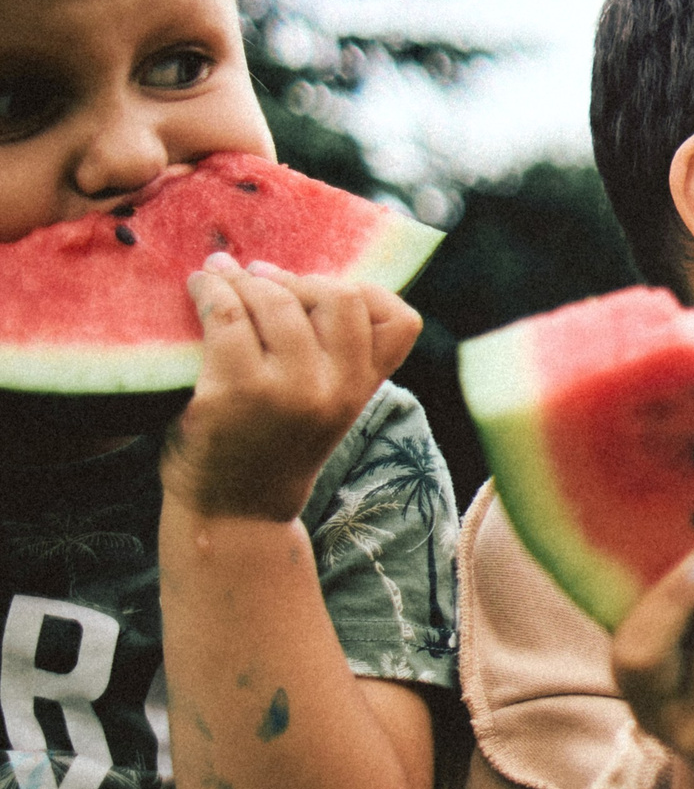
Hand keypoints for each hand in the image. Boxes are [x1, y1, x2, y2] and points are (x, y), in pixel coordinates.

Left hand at [161, 255, 420, 521]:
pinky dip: (209, 293)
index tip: (317, 294)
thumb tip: (293, 274)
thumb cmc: (272, 448)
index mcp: (361, 391)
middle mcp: (335, 390)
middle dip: (296, 279)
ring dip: (243, 279)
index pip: (400, 321)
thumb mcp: (326, 407)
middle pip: (339, 296)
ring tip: (220, 278)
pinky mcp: (234, 392)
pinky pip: (227, 316)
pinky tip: (198, 290)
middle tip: (259, 279)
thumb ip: (334, 357)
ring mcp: (287, 392)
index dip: (365, 293)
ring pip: (278, 300)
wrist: (234, 514)